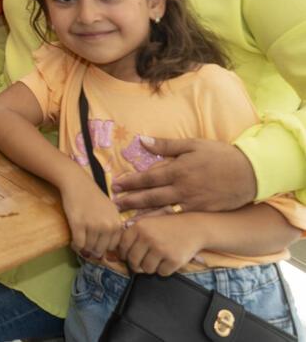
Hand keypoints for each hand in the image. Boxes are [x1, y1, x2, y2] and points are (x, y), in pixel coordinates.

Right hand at [60, 180, 124, 260]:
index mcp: (117, 224)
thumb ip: (112, 228)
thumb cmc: (93, 197)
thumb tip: (109, 252)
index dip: (103, 247)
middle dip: (92, 249)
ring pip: (89, 247)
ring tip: (79, 240)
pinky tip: (73, 241)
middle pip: (100, 249)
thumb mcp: (110, 212)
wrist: (77, 183)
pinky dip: (75, 246)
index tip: (95, 244)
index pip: (112, 247)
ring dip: (83, 247)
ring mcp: (93, 226)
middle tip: (86, 243)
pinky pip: (78, 244)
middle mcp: (108, 226)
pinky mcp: (78, 224)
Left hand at [111, 137, 256, 213]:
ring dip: (145, 215)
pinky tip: (155, 226)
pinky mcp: (203, 212)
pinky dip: (165, 222)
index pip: (149, 178)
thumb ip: (167, 145)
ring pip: (163, 211)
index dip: (131, 182)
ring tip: (128, 220)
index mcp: (179, 170)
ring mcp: (193, 203)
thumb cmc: (221, 155)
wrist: (251, 173)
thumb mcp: (193, 144)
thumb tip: (142, 140)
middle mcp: (183, 188)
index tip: (116, 185)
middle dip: (132, 201)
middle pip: (152, 197)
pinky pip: (179, 217)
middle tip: (115, 205)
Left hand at [117, 213, 206, 275]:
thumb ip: (133, 235)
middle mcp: (148, 238)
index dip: (124, 254)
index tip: (128, 256)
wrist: (193, 227)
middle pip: (133, 261)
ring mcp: (161, 249)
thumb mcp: (147, 223)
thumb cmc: (167, 227)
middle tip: (143, 262)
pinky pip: (162, 273)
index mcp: (139, 227)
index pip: (122, 247)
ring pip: (147, 269)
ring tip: (158, 258)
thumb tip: (115, 253)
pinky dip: (164, 270)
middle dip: (136, 265)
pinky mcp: (173, 260)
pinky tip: (168, 260)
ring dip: (151, 267)